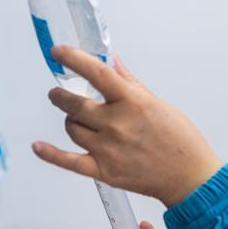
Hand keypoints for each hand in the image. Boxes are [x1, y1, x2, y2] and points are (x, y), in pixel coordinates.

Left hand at [32, 45, 223, 206]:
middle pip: (74, 104)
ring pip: (71, 128)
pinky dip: (50, 154)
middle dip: (61, 96)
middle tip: (59, 93)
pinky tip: (38, 146)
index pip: (96, 73)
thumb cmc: (180, 140)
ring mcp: (108, 149)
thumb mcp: (158, 103)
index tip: (59, 52)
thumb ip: (130, 83)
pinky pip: (68, 161)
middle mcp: (116, 124)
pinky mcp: (104, 171)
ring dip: (69, 121)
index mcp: (132, 102)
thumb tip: (113, 63)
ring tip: (75, 120)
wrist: (189, 177)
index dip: (73, 59)